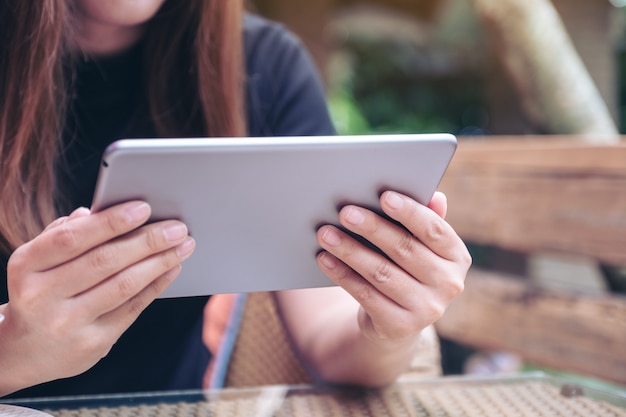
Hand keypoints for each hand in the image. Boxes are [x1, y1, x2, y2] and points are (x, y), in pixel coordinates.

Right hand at [0, 202, 194, 394]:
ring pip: (123, 285)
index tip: (144, 208)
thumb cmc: (41, 291)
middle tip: (178, 228)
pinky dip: (156, 286)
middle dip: (147, 241)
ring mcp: (67, 324)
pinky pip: (132, 309)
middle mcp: (42, 297)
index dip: (110, 222)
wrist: (22, 352)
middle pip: (104, 261)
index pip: (72, 238)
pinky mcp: (91, 344)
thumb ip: (65, 234)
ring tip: (183, 246)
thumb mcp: (39, 261)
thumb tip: (97, 212)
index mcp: (26, 267)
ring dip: (159, 262)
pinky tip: (172, 269)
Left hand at [315, 191, 470, 342]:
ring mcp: (426, 309)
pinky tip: (325, 258)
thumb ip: (425, 219)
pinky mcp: (400, 326)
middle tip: (345, 212)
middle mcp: (448, 285)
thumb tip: (435, 196)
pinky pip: (365, 295)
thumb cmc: (406, 267)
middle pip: (404, 249)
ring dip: (350, 250)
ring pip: (381, 273)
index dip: (410, 212)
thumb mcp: (419, 245)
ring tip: (326, 233)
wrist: (397, 319)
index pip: (435, 230)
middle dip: (372, 228)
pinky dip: (342, 274)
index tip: (384, 196)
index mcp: (457, 257)